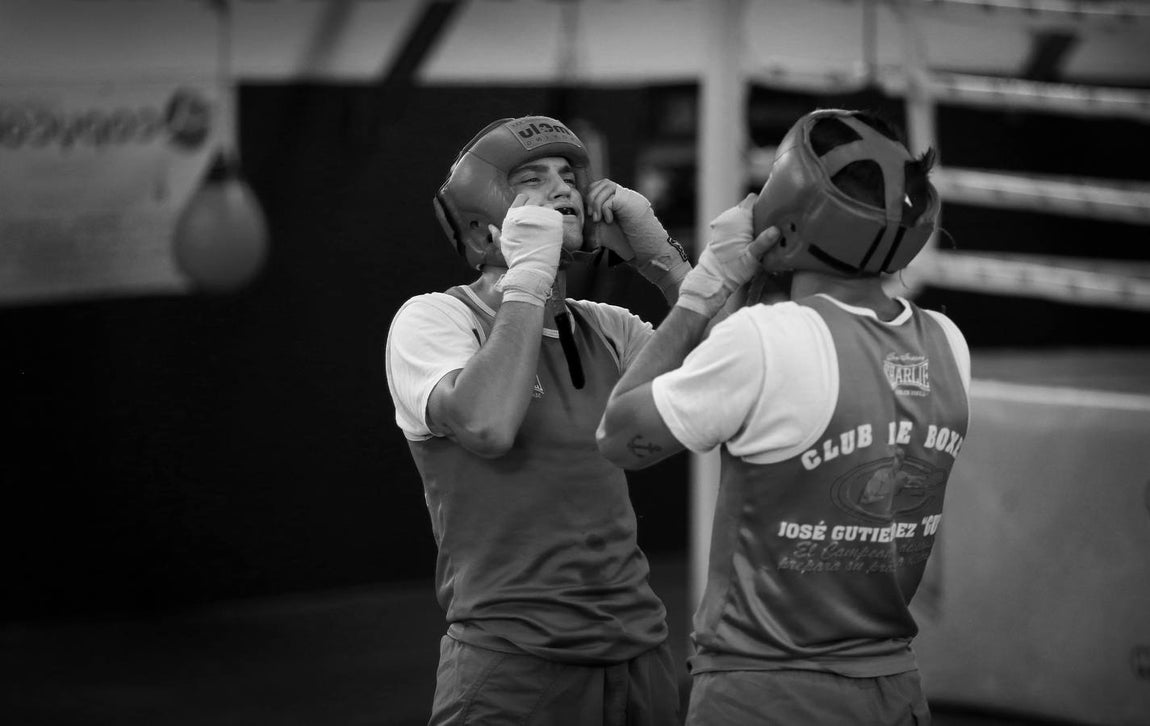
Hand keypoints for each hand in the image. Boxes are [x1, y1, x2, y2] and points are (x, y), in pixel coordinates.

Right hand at [494, 194, 563, 305]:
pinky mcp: (552, 222)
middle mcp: (526, 213)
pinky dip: (553, 218)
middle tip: (537, 219)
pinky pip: (554, 213)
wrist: (530, 268)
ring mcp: (540, 216)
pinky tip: (551, 227)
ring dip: (546, 211)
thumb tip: (490, 226)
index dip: (525, 202)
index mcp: (513, 215)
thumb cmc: (515, 258)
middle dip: (536, 207)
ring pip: (546, 205)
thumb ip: (496, 235)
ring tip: (545, 223)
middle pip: (534, 199)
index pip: (521, 197)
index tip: (527, 211)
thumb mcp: (503, 245)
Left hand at [585, 179, 690, 300]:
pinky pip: (610, 199)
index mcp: (620, 200)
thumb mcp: (606, 229)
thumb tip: (582, 214)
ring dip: (596, 203)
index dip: (591, 194)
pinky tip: (609, 221)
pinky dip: (605, 209)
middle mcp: (626, 195)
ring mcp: (629, 198)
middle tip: (593, 216)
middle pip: (602, 183)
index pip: (601, 185)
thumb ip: (597, 219)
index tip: (590, 213)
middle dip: (592, 198)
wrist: (646, 251)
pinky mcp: (630, 203)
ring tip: (598, 219)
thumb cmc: (627, 244)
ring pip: (606, 187)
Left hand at [677, 194, 780, 316]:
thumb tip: (776, 230)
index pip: (752, 200)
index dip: (764, 203)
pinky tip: (753, 243)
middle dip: (761, 216)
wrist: (712, 280)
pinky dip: (745, 231)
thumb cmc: (732, 269)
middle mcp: (728, 218)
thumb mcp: (752, 257)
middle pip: (750, 209)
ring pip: (744, 218)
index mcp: (736, 218)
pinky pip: (737, 227)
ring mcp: (724, 225)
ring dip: (754, 225)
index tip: (776, 211)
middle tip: (775, 226)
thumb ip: (763, 242)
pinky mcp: (722, 233)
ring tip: (766, 236)